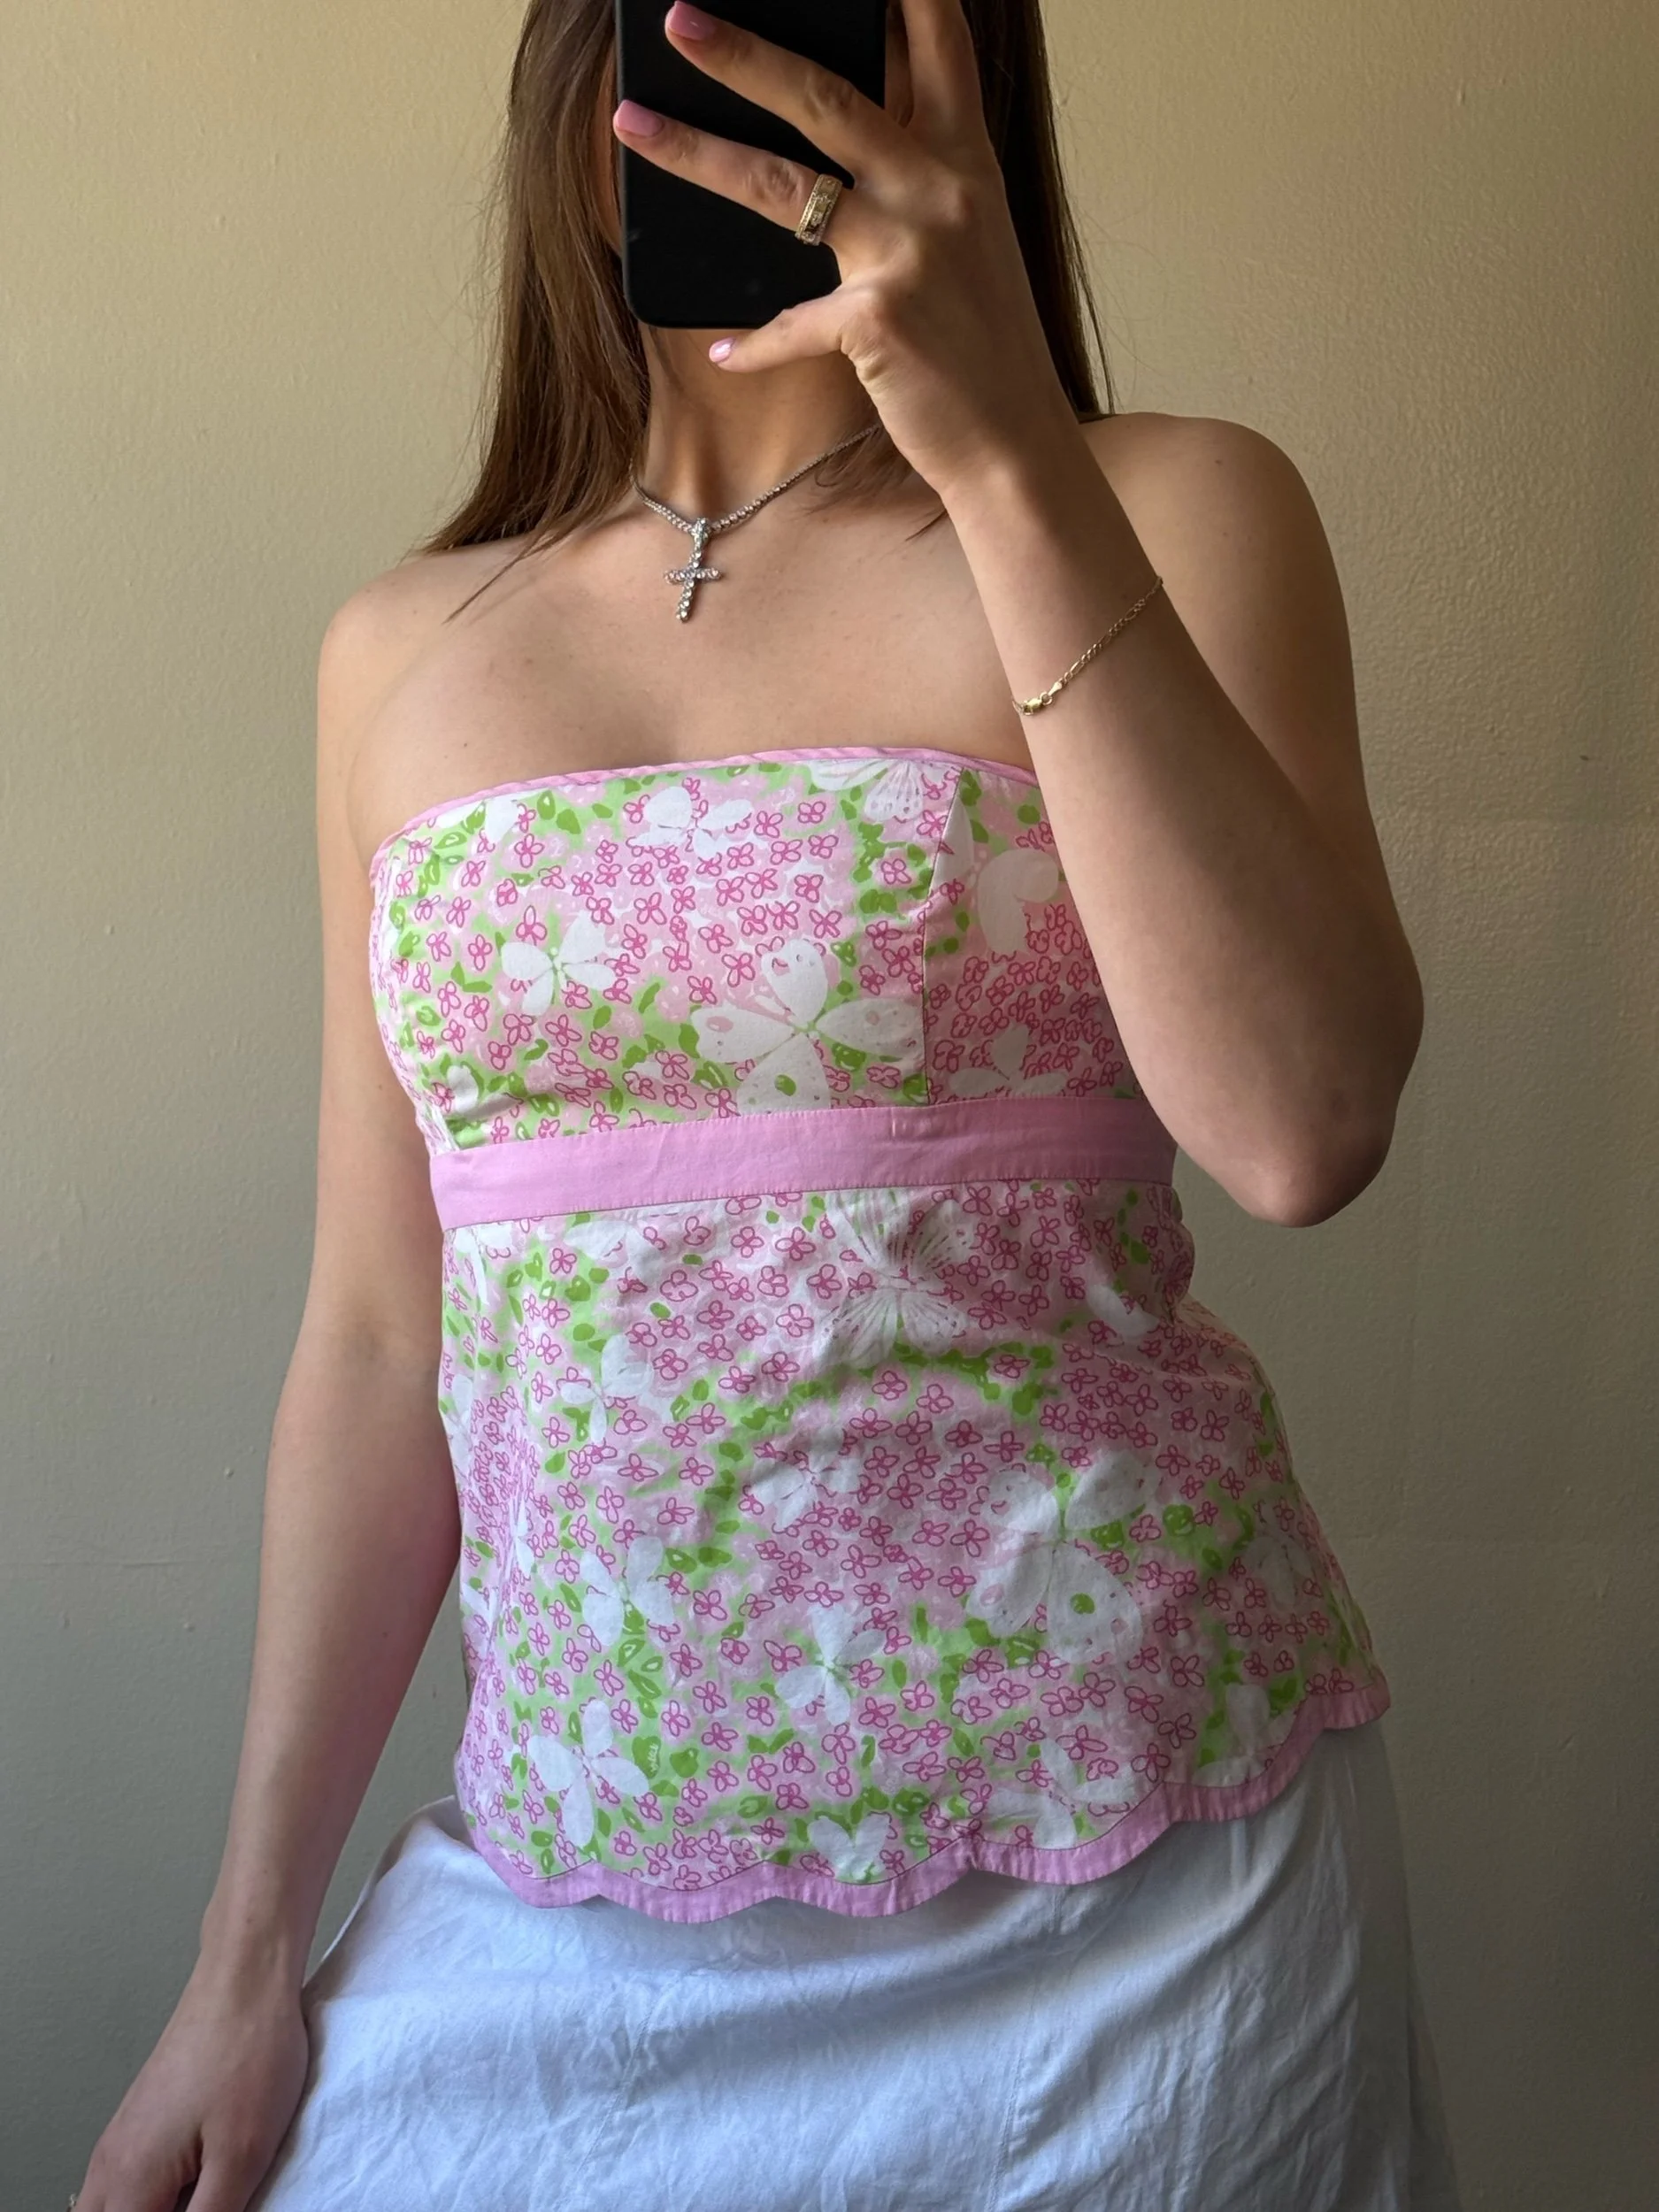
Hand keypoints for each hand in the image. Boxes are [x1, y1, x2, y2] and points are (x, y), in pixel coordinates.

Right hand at [74, 1955, 309, 2211]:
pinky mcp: (144, 2120)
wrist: (245, 1979)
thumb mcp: (241, 2159)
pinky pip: (129, 2183)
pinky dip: (152, 2196)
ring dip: (151, 2208)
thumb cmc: (248, 2052)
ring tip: (204, 2194)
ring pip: (112, 2207)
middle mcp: (112, 2162)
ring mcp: (124, 2138)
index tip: (208, 2210)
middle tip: (204, 2203)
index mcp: (129, 2179)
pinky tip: (194, 2187)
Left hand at [613, 0, 1085, 500]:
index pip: (939, 47)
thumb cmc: (985, 350)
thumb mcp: (969, 246)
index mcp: (965, 163)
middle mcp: (940, 191)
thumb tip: (839, 151)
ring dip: (697, 151)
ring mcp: (910, 252)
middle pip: (826, 97)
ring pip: (783, 185)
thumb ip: (918, 183)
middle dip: (744, 52)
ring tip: (633, 123)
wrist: (1016, 445)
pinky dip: (752, 343)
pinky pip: (789, 322)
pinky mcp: (877, 319)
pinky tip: (722, 352)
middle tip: (680, 17)